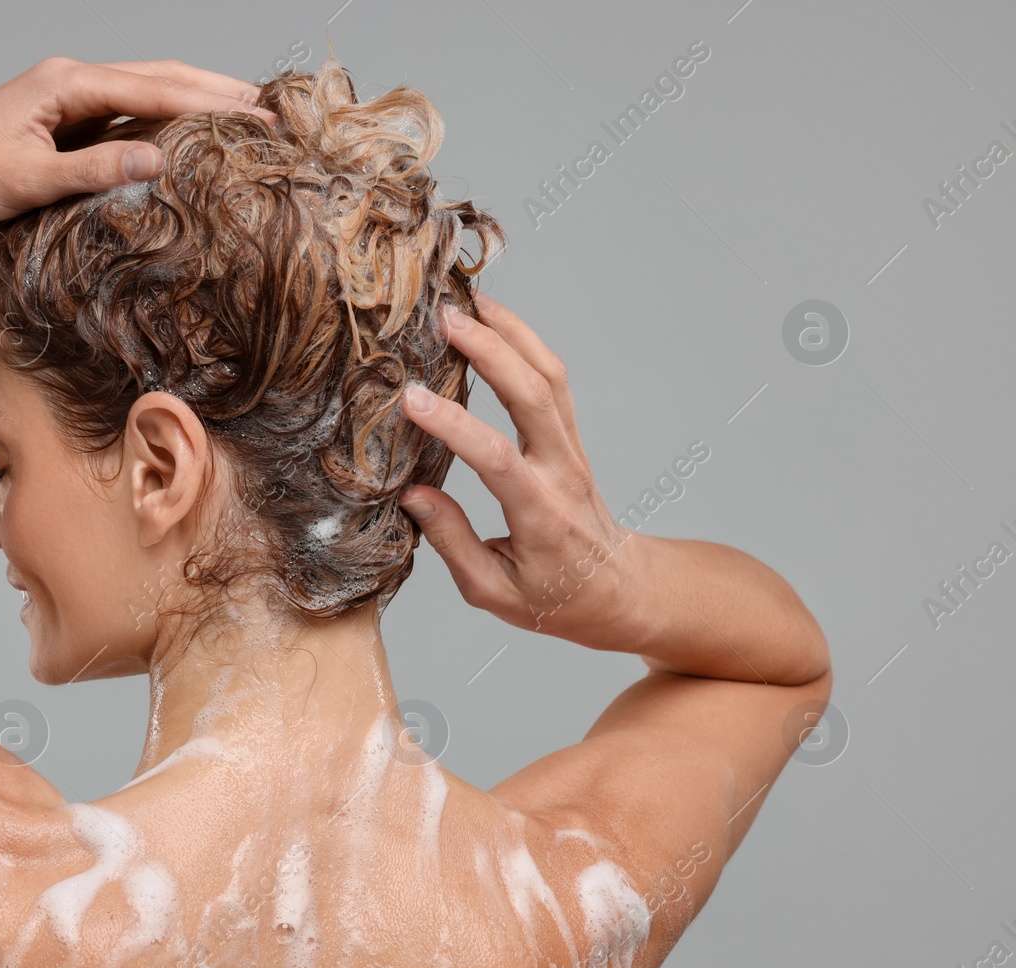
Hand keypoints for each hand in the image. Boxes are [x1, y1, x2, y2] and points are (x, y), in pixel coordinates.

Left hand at [0, 56, 277, 232]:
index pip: (154, 87)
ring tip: (241, 116)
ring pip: (145, 91)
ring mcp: (67, 98)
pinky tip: (187, 134)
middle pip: (158, 77)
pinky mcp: (63, 120)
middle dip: (214, 92)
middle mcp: (70, 80)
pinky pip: (125, 113)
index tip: (253, 117)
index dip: (209, 102)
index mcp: (65, 83)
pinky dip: (163, 119)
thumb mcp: (31, 180)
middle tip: (266, 112)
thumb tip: (156, 160)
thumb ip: (95, 170)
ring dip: (193, 101)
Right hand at [397, 295, 652, 649]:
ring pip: (549, 375)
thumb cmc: (558, 600)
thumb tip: (412, 496)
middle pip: (534, 394)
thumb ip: (453, 544)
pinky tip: (494, 321)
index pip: (496, 458)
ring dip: (511, 332)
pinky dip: (524, 342)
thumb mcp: (495, 593)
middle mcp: (562, 471)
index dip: (453, 425)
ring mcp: (571, 448)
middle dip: (491, 349)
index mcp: (541, 514)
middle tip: (446, 318)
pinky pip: (552, 380)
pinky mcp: (570, 437)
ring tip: (468, 302)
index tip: (411, 399)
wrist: (622, 590)